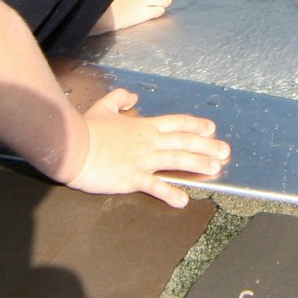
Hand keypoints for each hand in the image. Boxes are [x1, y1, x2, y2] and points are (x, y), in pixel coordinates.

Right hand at [65, 89, 228, 209]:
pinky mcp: (132, 178)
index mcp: (143, 126)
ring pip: (177, 161)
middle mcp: (148, 142)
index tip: (211, 129)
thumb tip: (133, 97)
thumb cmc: (87, 127)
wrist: (73, 146)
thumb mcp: (104, 106)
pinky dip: (170, 194)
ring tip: (215, 169)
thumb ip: (119, 98)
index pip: (176, 123)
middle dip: (207, 146)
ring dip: (198, 165)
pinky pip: (155, 187)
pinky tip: (183, 200)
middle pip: (184, 142)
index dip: (195, 125)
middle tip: (224, 151)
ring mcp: (142, 160)